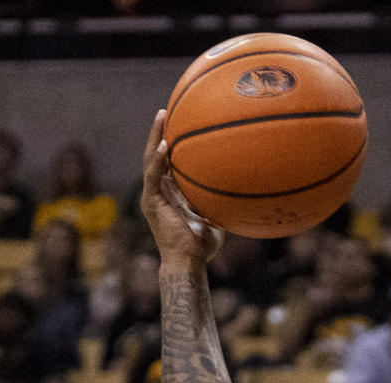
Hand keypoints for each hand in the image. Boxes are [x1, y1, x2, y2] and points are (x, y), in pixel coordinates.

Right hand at [141, 111, 223, 266]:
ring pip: (150, 159)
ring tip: (162, 116)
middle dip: (160, 131)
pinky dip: (158, 160)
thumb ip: (219, 200)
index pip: (168, 162)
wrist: (188, 263)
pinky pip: (153, 175)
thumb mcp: (214, 216)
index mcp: (170, 192)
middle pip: (155, 154)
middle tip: (166, 110)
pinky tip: (164, 145)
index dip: (171, 142)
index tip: (179, 123)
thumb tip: (240, 187)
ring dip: (155, 136)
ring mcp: (152, 196)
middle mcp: (158, 191)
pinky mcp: (151, 202)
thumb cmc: (202, 246)